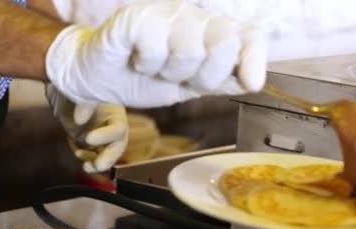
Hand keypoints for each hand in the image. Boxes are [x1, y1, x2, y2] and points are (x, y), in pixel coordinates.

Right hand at [45, 0, 266, 107]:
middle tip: (182, 77)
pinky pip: (157, 47)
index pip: (248, 35)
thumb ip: (221, 81)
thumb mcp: (190, 87)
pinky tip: (138, 60)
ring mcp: (165, 14)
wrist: (100, 78)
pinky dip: (147, 64)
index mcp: (211, 34)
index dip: (255, 57)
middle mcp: (193, 17)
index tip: (252, 82)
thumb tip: (254, 80)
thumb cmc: (145, 79)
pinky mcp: (137, 17)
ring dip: (170, 72)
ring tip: (155, 69)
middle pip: (225, 41)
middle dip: (206, 75)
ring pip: (190, 49)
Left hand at [46, 84, 127, 172]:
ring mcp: (101, 135)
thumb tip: (80, 120)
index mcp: (115, 113)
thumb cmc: (78, 83)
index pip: (117, 128)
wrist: (65, 86)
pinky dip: (86, 157)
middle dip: (108, 157)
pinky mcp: (91, 141)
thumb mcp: (82, 90)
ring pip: (106, 154)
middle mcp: (111, 126)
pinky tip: (78, 153)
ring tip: (86, 166)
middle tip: (98, 165)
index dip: (106, 136)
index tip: (89, 139)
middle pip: (117, 146)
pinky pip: (93, 154)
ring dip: (97, 162)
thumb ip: (84, 104)